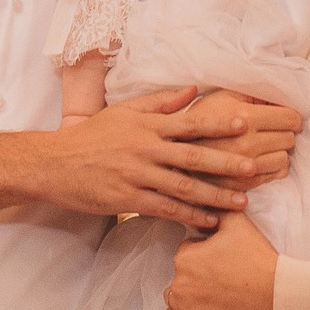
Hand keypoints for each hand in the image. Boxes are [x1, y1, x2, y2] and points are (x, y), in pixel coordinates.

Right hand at [36, 87, 282, 230]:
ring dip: (215, 195)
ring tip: (241, 202)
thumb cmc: (93, 135)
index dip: (218, 125)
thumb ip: (160, 102)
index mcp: (147, 125)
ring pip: (183, 187)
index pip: (190, 123)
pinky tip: (208, 219)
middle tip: (254, 169)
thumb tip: (193, 90)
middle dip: (226, 163)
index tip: (245, 126)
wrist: (56, 163)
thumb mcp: (125, 111)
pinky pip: (165, 208)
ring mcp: (137, 176)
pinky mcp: (128, 199)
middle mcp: (145, 149)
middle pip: (193, 157)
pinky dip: (189, 214)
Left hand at [162, 212, 278, 309]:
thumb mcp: (236, 220)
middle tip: (221, 274)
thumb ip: (215, 206)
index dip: (203, 251)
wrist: (273, 291)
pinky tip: (192, 309)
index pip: (186, 249)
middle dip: (196, 271)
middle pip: (181, 272)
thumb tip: (203, 196)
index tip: (220, 256)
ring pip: (173, 296)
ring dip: (187, 293)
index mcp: (185, 256)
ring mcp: (184, 307)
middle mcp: (179, 282)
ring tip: (213, 291)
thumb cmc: (255, 256)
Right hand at [186, 90, 298, 185]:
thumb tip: (278, 93)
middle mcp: (246, 145)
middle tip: (273, 130)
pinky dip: (272, 170)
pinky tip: (260, 162)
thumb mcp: (221, 96)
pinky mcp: (240, 187)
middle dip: (285, 133)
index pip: (289, 119)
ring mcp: (244, 169)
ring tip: (266, 146)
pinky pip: (273, 178)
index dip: (292, 116)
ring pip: (283, 161)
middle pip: (288, 139)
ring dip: (279, 152)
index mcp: (244, 118)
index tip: (285, 117)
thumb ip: (250, 94)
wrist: (168, 152)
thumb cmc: (200, 117)